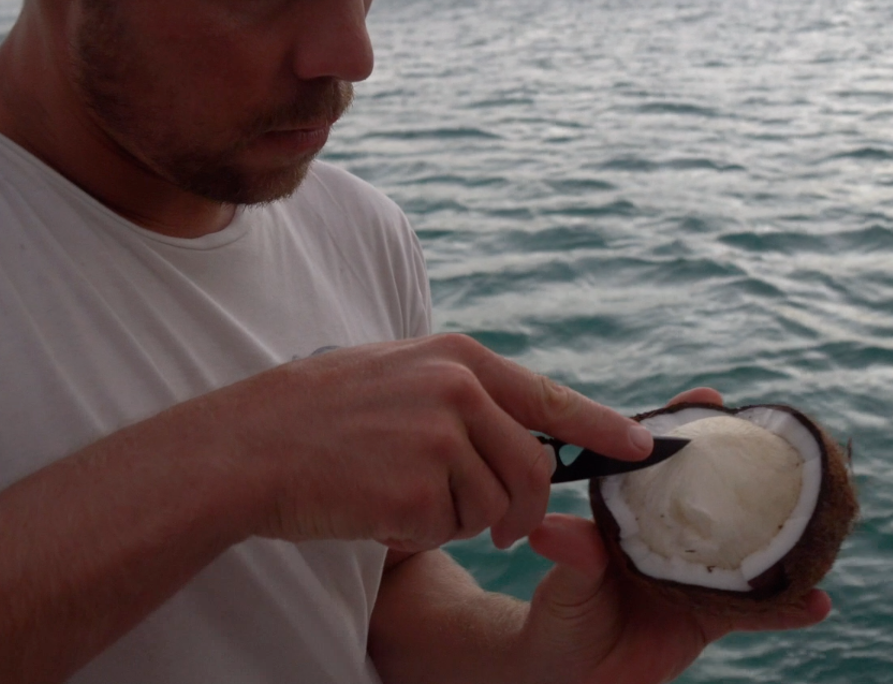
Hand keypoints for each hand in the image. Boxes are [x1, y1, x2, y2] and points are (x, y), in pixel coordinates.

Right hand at [218, 334, 655, 552]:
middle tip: (500, 532)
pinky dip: (423, 535)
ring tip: (404, 499)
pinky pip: (451, 532)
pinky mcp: (419, 489)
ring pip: (497, 507)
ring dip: (462, 522)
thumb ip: (460, 390)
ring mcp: (440, 438)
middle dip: (525, 510)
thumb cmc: (318, 413)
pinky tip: (380, 510)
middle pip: (534, 468)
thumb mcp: (397, 373)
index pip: (549, 395)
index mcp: (455, 357)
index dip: (604, 426)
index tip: (643, 447)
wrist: (249, 445)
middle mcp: (458, 389)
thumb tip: (520, 424)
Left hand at [515, 389, 831, 683]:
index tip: (708, 397)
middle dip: (747, 460)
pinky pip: (756, 612)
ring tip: (821, 513)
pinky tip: (819, 601)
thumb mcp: (565, 585)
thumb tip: (550, 530)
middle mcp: (670, 536)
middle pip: (714, 490)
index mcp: (632, 513)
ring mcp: (696, 575)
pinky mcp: (712, 618)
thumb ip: (573, 559)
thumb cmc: (561, 616)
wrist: (574, 673)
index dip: (683, 424)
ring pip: (747, 546)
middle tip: (776, 434)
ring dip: (784, 531)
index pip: (657, 459)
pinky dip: (787, 608)